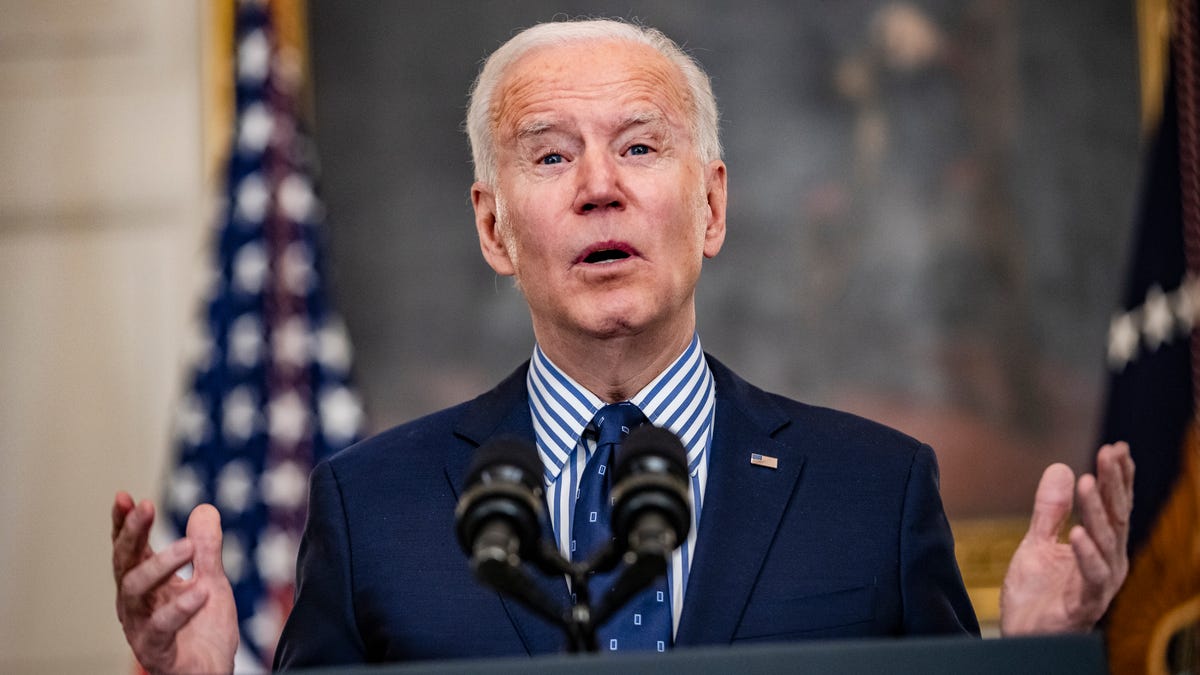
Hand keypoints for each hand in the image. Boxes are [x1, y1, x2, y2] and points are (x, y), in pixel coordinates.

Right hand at [111, 492, 237, 673]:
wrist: (212, 672)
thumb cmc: (203, 630)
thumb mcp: (212, 580)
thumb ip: (207, 549)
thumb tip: (205, 509)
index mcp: (146, 584)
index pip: (130, 549)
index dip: (124, 523)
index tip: (125, 497)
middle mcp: (136, 604)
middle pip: (125, 563)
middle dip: (132, 534)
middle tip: (147, 506)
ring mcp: (141, 628)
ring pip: (135, 591)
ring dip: (160, 564)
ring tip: (188, 546)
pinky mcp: (156, 651)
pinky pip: (161, 628)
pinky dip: (180, 607)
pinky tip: (201, 590)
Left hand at [999, 442, 1134, 634]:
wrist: (1022, 635)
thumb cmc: (1036, 594)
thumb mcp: (1037, 542)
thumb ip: (1050, 510)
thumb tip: (1062, 467)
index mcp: (1100, 547)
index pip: (1112, 506)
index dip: (1116, 477)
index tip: (1116, 447)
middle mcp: (1108, 563)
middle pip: (1115, 517)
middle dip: (1113, 484)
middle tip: (1109, 453)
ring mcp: (1099, 583)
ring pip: (1105, 542)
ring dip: (1097, 510)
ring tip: (1088, 480)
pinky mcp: (1084, 603)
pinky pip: (1091, 577)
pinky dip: (1086, 554)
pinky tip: (1078, 532)